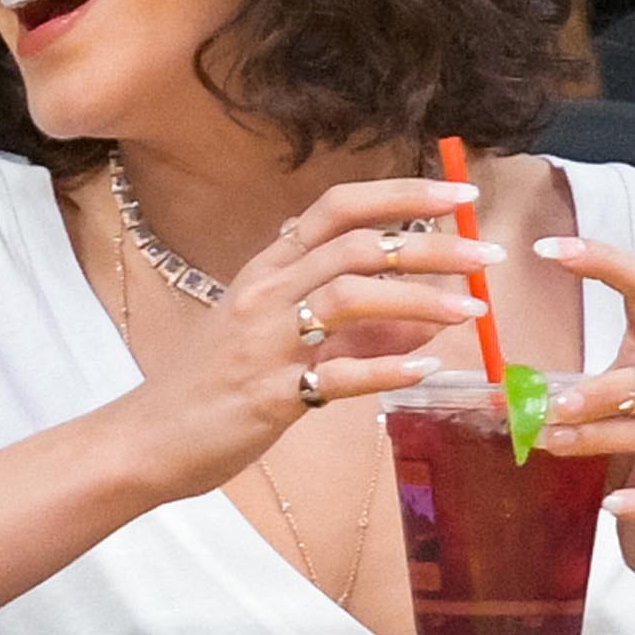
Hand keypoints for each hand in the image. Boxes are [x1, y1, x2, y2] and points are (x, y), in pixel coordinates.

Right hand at [123, 174, 491, 501]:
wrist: (148, 439)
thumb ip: (352, 325)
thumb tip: (429, 315)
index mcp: (266, 270)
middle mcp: (264, 294)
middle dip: (433, 247)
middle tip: (486, 257)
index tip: (458, 197)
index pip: (337, 208)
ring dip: (421, 300)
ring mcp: (264, 343)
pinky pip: (337, 375)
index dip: (401, 194)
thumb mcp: (277, 339)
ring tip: (473, 312)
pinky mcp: (268, 395)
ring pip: (351, 297)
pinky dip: (387, 368)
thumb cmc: (213, 385)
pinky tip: (426, 369)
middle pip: (358, 247)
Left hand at [522, 234, 634, 608]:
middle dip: (600, 386)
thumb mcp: (594, 402)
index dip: (604, 261)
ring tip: (548, 440)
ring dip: (598, 436)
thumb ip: (552, 379)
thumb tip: (474, 360)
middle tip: (543, 401)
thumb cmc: (626, 447)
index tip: (544, 247)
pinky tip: (611, 503)